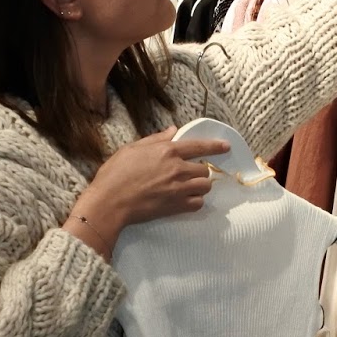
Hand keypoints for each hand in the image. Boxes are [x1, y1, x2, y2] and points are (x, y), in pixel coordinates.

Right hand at [81, 127, 230, 229]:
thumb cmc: (116, 173)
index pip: (199, 146)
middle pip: (204, 170)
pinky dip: (195, 201)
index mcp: (167, 151)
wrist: (110, 202)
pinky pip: (198, 204)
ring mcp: (179, 189)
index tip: (226, 147)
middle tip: (188, 175)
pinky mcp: (177, 206)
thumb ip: (156, 139)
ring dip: (200, 186)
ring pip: (205, 187)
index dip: (215, 146)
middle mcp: (177, 169)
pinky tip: (185, 200)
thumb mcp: (132, 148)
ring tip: (189, 187)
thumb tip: (173, 130)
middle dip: (199, 172)